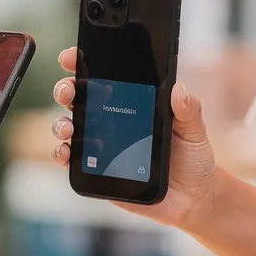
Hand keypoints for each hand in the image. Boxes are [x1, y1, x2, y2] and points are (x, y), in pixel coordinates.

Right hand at [50, 48, 219, 229]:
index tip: (71, 57)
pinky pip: (71, 159)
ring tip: (70, 127)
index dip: (82, 63)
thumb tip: (178, 89)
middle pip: (78, 97)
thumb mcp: (194, 131)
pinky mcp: (96, 170)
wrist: (192, 198)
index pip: (102, 77)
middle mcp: (111, 119)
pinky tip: (67, 151)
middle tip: (69, 91)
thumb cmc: (193, 158)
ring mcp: (100, 144)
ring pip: (69, 126)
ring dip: (61, 122)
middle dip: (66, 89)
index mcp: (132, 102)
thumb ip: (188, 110)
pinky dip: (62, 153)